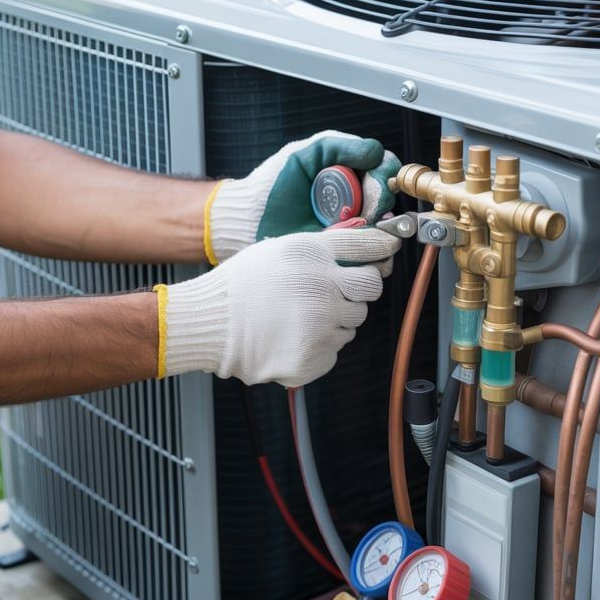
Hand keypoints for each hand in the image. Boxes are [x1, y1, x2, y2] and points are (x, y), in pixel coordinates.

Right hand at [157, 228, 399, 386]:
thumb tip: (368, 243)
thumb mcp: (282, 248)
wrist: (210, 323)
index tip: (389, 249)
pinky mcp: (315, 356)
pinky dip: (319, 346)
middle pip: (371, 288)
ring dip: (334, 320)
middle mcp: (322, 287)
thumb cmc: (242, 285)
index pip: (368, 247)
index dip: (382, 248)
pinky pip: (335, 350)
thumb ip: (323, 247)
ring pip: (352, 322)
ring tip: (297, 317)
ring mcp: (320, 324)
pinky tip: (291, 336)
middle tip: (332, 294)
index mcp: (312, 254)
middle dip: (359, 290)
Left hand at [204, 130, 400, 262]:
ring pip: (388, 233)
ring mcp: (354, 231)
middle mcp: (359, 203)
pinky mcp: (346, 256)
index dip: (386, 177)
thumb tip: (377, 152)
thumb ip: (341, 147)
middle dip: (380, 205)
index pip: (387, 171)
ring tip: (344, 228)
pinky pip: (373, 258)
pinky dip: (366, 253)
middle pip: (391, 202)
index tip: (375, 183)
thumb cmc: (274, 185)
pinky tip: (341, 244)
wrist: (249, 221)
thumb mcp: (305, 156)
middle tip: (361, 209)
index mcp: (352, 175)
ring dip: (374, 231)